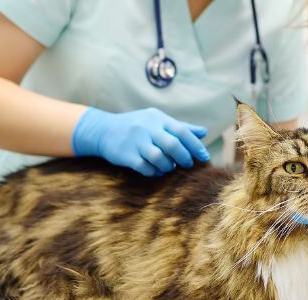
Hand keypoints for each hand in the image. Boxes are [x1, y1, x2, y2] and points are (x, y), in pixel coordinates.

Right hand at [72, 107, 209, 175]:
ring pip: (159, 158)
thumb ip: (180, 127)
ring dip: (168, 166)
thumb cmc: (137, 126)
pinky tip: (156, 170)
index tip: (204, 157)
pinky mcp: (126, 155)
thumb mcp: (157, 121)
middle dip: (183, 157)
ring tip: (169, 167)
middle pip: (172, 145)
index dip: (195, 146)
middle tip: (187, 165)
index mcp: (158, 119)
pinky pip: (145, 167)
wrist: (104, 130)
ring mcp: (136, 141)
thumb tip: (204, 132)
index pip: (182, 131)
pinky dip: (154, 172)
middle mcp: (147, 128)